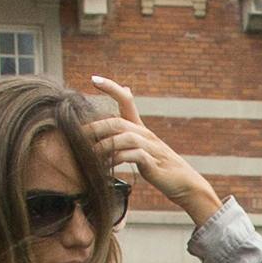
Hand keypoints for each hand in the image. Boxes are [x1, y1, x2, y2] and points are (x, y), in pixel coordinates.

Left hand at [79, 79, 222, 229]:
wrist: (184, 183)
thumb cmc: (158, 165)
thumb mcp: (141, 146)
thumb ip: (127, 133)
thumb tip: (117, 119)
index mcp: (140, 128)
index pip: (126, 100)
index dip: (111, 87)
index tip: (93, 78)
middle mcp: (145, 133)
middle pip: (117, 122)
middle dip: (95, 128)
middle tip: (77, 135)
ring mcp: (150, 147)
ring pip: (124, 137)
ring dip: (104, 145)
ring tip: (90, 155)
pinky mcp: (153, 163)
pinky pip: (133, 156)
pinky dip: (118, 160)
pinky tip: (108, 167)